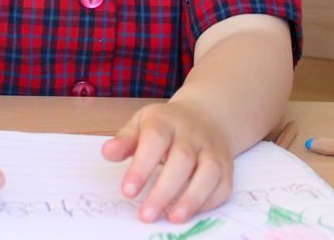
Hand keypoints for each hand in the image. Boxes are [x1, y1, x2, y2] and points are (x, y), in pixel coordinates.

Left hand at [101, 101, 232, 223]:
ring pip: (208, 172)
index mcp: (166, 121)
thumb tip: (107, 153)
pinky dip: (209, 202)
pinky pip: (223, 185)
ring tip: (173, 219)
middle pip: (182, 159)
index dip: (142, 165)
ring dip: (192, 197)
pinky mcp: (226, 166)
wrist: (205, 115)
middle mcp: (192, 134)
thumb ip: (125, 140)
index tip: (127, 190)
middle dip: (164, 189)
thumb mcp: (142, 123)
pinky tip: (191, 213)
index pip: (155, 139)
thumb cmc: (166, 125)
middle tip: (146, 215)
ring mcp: (211, 149)